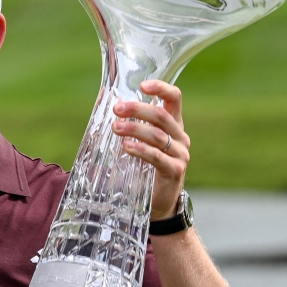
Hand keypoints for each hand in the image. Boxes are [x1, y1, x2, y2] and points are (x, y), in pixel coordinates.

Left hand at [112, 79, 189, 219]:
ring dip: (134, 129)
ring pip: (158, 135)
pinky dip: (140, 150)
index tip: (143, 85)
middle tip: (117, 109)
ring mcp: (180, 154)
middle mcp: (180, 137)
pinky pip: (157, 157)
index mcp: (174, 125)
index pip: (174, 99)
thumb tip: (105, 100)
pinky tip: (126, 147)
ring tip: (115, 128)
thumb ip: (130, 123)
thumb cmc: (145, 168)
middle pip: (161, 116)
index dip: (161, 88)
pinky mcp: (175, 171)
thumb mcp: (139, 142)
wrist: (159, 201)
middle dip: (137, 109)